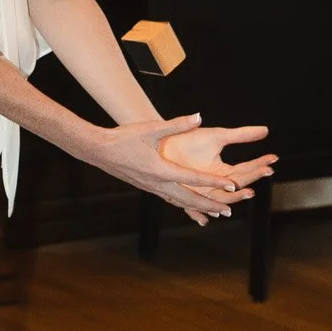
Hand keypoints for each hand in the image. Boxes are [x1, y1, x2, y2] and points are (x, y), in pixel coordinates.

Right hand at [91, 113, 273, 222]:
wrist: (99, 150)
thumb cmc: (124, 138)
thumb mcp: (151, 129)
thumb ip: (177, 124)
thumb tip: (199, 117)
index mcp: (162, 169)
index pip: (194, 178)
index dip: (215, 181)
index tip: (232, 184)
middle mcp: (158, 183)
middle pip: (189, 199)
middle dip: (210, 205)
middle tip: (229, 209)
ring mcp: (151, 187)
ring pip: (180, 202)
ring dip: (198, 207)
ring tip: (215, 213)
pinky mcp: (147, 186)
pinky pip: (170, 199)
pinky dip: (184, 204)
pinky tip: (189, 204)